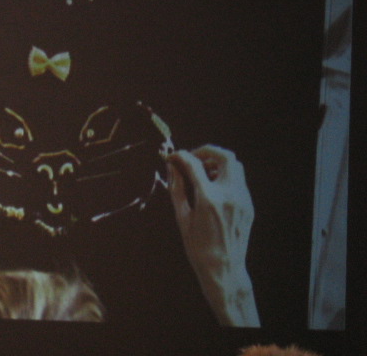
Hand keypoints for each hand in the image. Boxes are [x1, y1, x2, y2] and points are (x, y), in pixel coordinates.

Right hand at [167, 145, 259, 326]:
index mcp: (209, 199)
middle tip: (193, 159)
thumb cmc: (198, 247)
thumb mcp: (182, 217)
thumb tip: (172, 167)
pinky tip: (213, 188)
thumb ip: (177, 188)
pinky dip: (225, 176)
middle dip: (207, 152)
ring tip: (203, 174)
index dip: (182, 156)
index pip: (195, 164)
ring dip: (218, 163)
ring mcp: (243, 200)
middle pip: (224, 157)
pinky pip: (239, 181)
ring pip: (236, 166)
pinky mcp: (248, 205)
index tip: (174, 156)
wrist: (224, 269)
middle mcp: (229, 195)